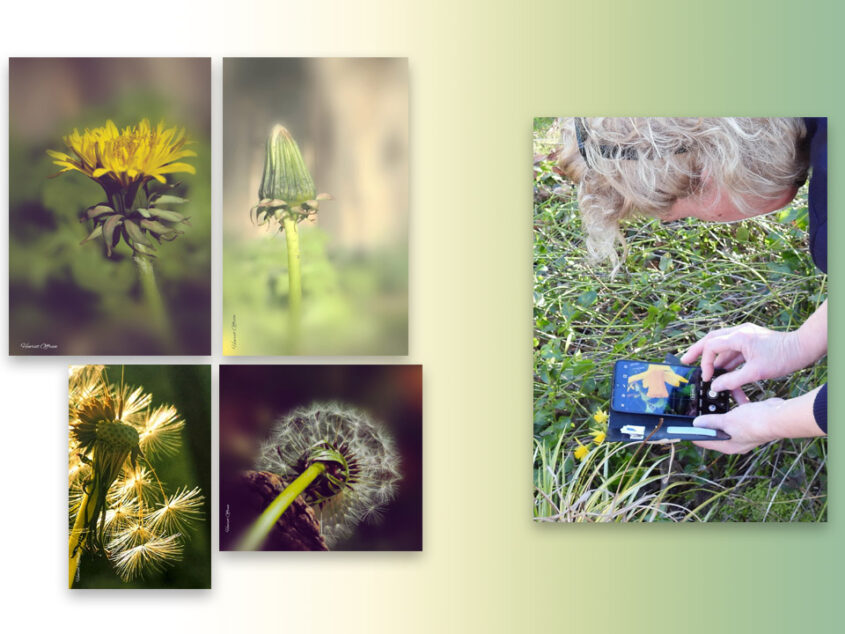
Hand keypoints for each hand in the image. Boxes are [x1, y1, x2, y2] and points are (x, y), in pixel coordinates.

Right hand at [680, 323, 802, 390]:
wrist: (803, 348)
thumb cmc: (783, 357)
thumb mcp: (756, 372)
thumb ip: (733, 380)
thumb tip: (715, 386)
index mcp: (738, 337)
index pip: (711, 346)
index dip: (705, 362)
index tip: (707, 377)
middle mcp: (739, 333)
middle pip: (710, 340)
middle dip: (697, 351)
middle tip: (685, 361)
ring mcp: (745, 336)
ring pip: (722, 347)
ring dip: (714, 361)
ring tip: (705, 372)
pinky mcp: (751, 342)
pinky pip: (734, 352)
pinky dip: (727, 363)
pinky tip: (724, 373)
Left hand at [692, 394, 779, 453]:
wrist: (779, 416)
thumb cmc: (755, 423)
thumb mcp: (727, 421)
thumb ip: (711, 422)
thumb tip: (697, 424)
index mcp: (729, 446)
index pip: (706, 442)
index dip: (693, 434)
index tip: (684, 427)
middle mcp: (736, 440)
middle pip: (715, 429)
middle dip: (706, 418)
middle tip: (695, 409)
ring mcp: (744, 429)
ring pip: (727, 417)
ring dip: (721, 407)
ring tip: (710, 397)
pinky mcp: (751, 419)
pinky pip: (739, 409)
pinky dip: (734, 400)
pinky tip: (730, 389)